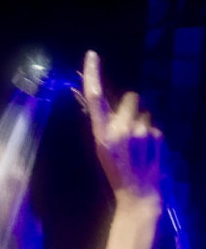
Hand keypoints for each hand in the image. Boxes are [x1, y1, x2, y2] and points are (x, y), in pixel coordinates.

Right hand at [82, 50, 163, 208]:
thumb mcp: (101, 147)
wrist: (138, 193)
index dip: (92, 74)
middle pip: (131, 96)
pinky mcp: (157, 136)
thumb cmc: (116, 169)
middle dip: (131, 106)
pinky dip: (152, 133)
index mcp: (102, 133)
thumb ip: (102, 122)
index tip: (91, 55)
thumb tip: (98, 98)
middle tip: (128, 126)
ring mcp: (140, 132)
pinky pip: (155, 124)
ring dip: (142, 121)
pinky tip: (148, 149)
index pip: (95, 97)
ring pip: (145, 110)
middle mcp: (120, 129)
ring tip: (138, 142)